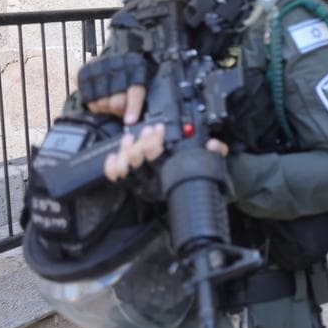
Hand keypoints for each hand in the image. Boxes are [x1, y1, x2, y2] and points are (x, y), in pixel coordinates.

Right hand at [79, 52, 152, 125]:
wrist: (119, 56)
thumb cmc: (135, 74)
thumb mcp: (147, 80)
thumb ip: (145, 96)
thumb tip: (139, 118)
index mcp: (137, 66)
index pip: (135, 91)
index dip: (133, 108)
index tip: (130, 121)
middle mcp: (117, 64)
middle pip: (116, 102)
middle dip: (120, 111)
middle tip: (122, 110)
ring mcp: (98, 66)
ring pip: (101, 103)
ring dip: (106, 109)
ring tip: (112, 103)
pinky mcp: (85, 71)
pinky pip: (88, 99)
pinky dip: (95, 104)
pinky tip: (101, 99)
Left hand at [103, 124, 227, 181]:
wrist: (194, 198)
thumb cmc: (200, 180)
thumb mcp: (212, 166)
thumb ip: (216, 154)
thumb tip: (213, 144)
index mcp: (168, 177)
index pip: (156, 162)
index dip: (153, 144)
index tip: (160, 130)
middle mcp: (152, 182)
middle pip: (136, 162)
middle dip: (141, 142)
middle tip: (149, 129)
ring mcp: (141, 182)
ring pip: (124, 167)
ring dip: (126, 149)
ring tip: (131, 137)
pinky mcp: (132, 183)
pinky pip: (115, 177)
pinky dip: (111, 166)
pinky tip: (114, 154)